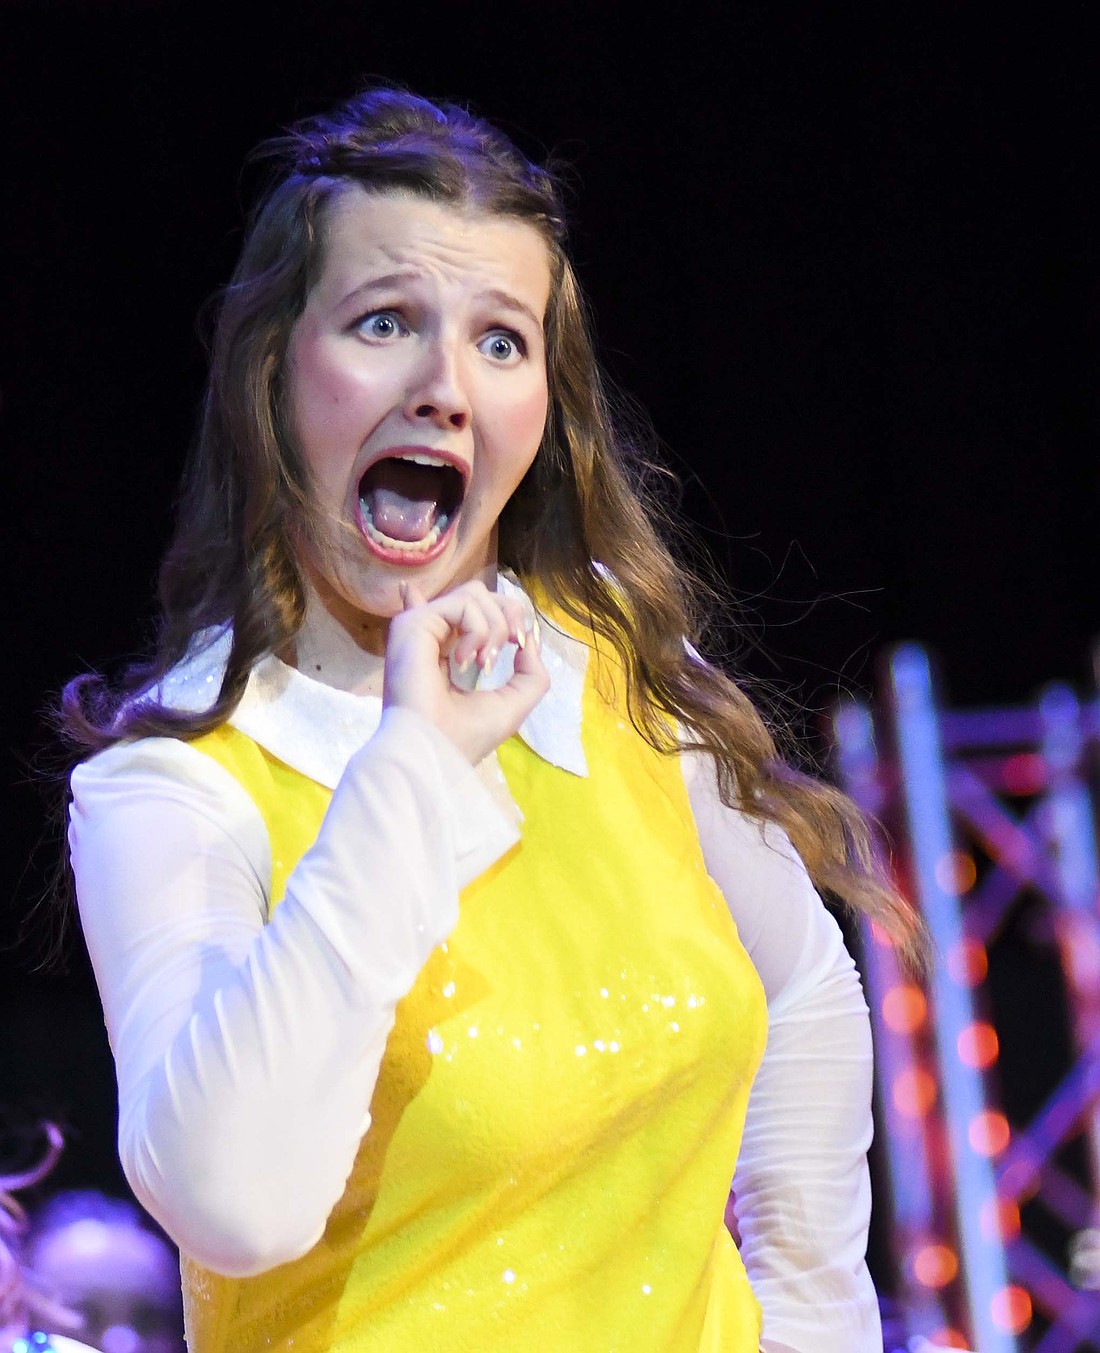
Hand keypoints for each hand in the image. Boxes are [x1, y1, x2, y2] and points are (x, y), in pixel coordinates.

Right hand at [382, 578, 548, 764]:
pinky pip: (463, 603)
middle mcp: (433, 635)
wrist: (437, 750)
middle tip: (512, 646)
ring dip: (495, 626)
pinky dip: (478, 629)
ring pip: (474, 594)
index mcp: (448, 651)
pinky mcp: (414, 624)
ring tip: (484, 662)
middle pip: (481, 594)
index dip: (502, 614)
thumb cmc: (469, 733)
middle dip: (510, 616)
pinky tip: (465, 661)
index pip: (471, 610)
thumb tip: (529, 638)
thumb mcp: (515, 701)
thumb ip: (530, 671)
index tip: (519, 642)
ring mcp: (422, 627)